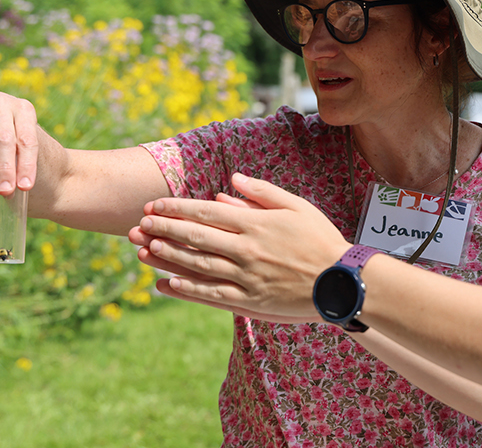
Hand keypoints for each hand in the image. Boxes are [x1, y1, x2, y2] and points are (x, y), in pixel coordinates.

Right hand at [0, 92, 40, 195]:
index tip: (24, 187)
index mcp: (23, 109)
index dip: (26, 165)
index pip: (26, 140)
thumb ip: (22, 161)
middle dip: (5, 169)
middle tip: (5, 191)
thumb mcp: (26, 140)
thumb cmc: (16, 131)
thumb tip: (9, 191)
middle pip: (3, 139)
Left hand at [134, 173, 350, 320]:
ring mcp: (247, 276)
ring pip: (199, 264)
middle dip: (163, 229)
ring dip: (169, 256)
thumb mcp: (296, 206)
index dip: (176, 208)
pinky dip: (188, 289)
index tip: (153, 205)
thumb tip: (228, 181)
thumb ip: (261, 192)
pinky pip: (213, 294)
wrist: (344, 282)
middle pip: (196, 236)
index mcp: (256, 223)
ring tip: (144, 249)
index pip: (206, 212)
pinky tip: (167, 284)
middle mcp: (247, 249)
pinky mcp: (251, 300)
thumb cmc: (321, 240)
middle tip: (138, 224)